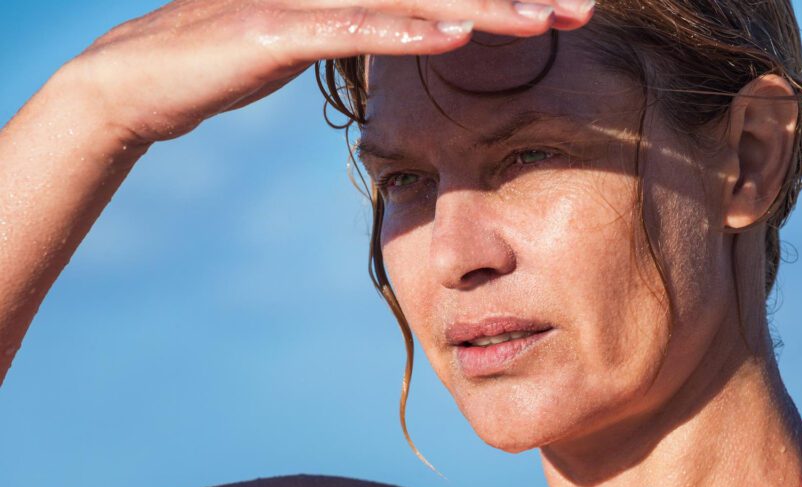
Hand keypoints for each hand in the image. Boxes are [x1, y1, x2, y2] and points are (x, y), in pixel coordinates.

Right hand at [64, 0, 593, 145]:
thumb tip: (422, 32)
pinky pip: (352, 30)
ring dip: (481, 10)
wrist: (135, 77)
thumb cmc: (228, 57)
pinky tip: (458, 38)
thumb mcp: (311, 37)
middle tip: (579, 7)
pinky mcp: (272, 29)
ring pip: (409, 0)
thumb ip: (366, 29)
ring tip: (544, 20)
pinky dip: (407, 34)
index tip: (562, 7)